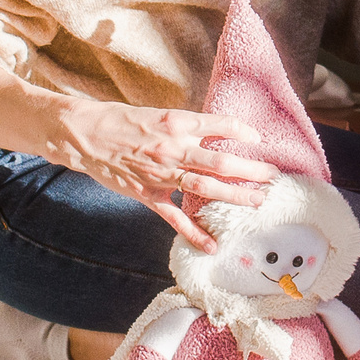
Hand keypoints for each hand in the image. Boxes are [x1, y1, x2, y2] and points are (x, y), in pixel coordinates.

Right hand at [43, 98, 278, 251]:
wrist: (87, 135)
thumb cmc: (123, 121)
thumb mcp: (158, 114)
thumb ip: (186, 126)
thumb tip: (213, 133)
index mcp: (177, 122)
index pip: (219, 125)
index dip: (242, 131)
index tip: (259, 138)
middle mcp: (173, 148)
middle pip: (221, 162)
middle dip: (251, 170)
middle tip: (273, 176)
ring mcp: (161, 174)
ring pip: (205, 188)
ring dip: (234, 196)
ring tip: (257, 202)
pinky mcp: (147, 194)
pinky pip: (174, 217)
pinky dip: (193, 233)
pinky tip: (212, 245)